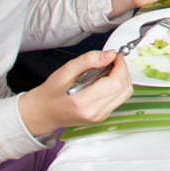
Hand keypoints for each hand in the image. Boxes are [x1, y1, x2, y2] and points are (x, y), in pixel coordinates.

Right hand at [18, 52, 132, 136]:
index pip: (116, 82)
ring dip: (122, 78)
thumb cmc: (52, 92)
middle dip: (122, 70)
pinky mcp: (102, 116)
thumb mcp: (67, 70)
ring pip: (125, 93)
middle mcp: (93, 112)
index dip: (120, 66)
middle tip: (112, 61)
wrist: (44, 112)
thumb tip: (110, 54)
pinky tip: (106, 81)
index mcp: (83, 101)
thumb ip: (89, 60)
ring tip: (108, 70)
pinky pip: (120, 98)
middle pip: (124, 88)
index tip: (115, 57)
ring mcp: (99, 116)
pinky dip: (118, 87)